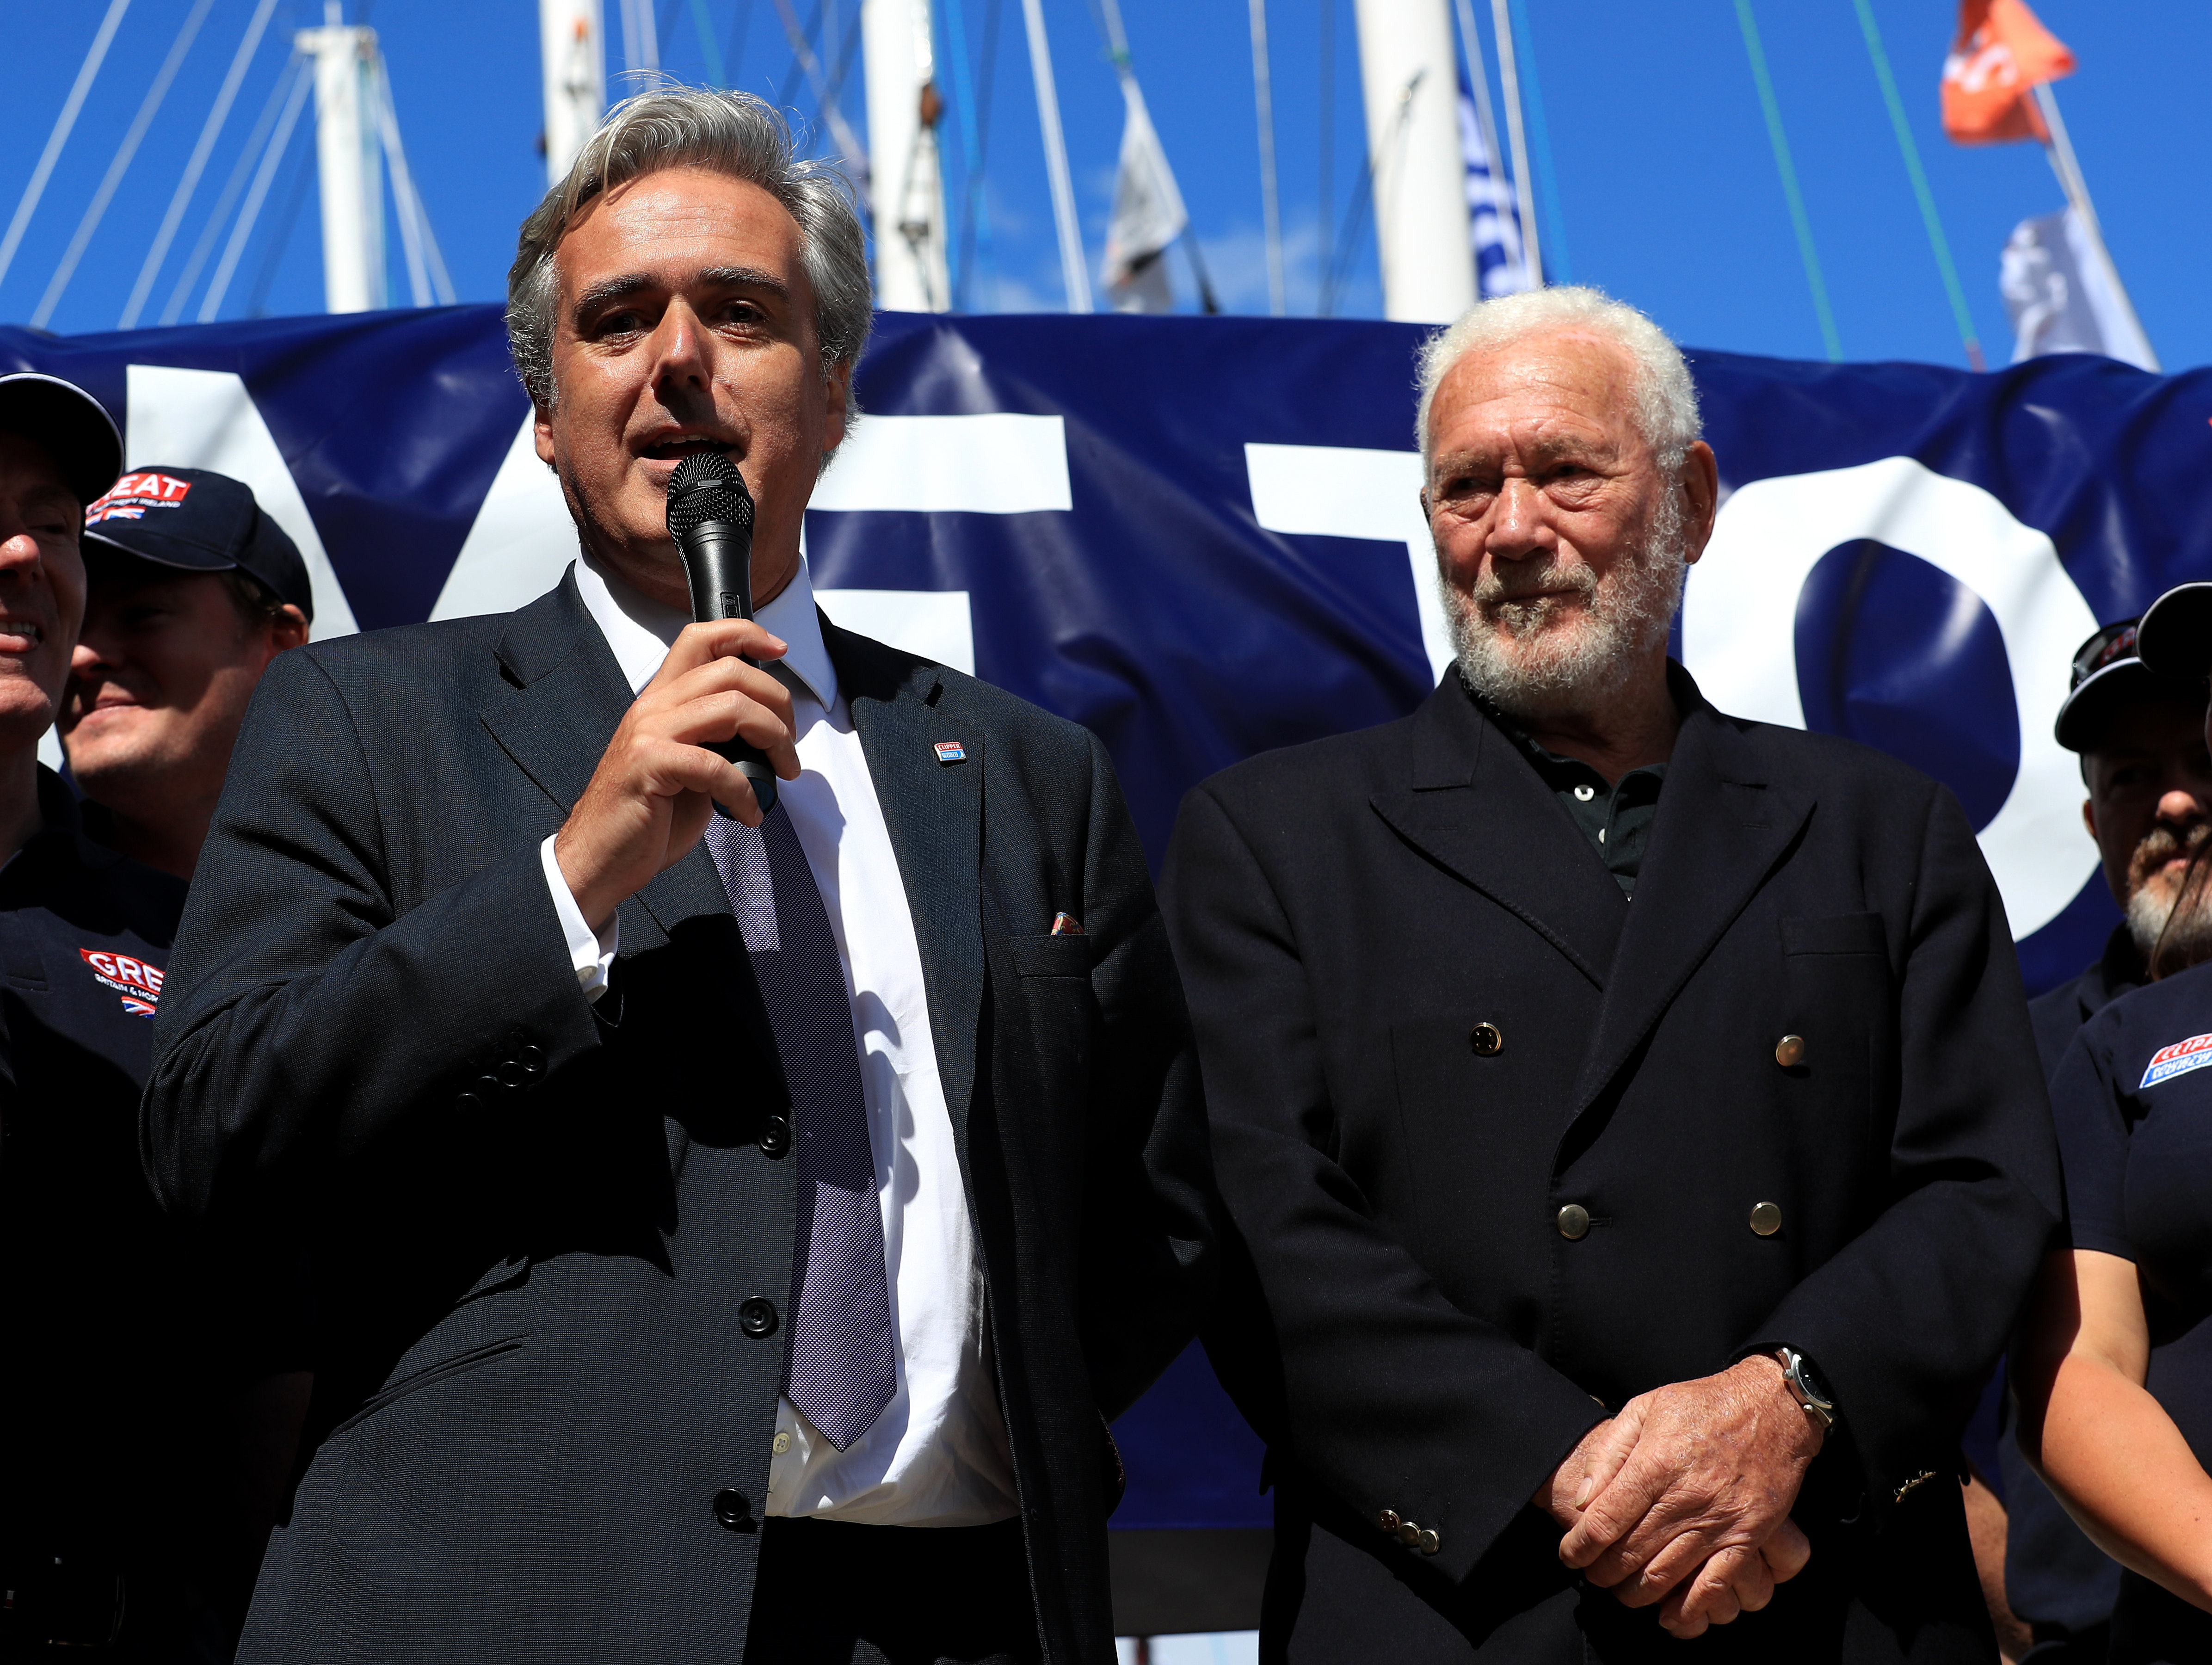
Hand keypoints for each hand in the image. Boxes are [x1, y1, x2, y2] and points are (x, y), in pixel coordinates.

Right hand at [554, 619, 798, 930]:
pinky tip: (749, 812)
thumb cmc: (645, 818)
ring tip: (781, 772)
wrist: (599, 858)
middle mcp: (653, 707)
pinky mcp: (649, 765)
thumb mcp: (688, 767)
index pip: (700, 639)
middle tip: (789, 742)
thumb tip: (765, 740)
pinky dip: (745, 791)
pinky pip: (717, 766)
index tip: (777, 650)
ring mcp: (649, 733)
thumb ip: (718, 741)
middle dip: (777, 703)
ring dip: (773, 740)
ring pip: (731, 708)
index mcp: (661, 700)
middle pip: (730, 670)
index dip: (744, 635)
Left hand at [1534, 1404, 1811, 1636]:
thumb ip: (1610, 1452)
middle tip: (1592, 1576)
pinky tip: (1670, 1616)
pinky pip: (1716, 1583)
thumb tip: (1582, 1498)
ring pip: (1667, 1573)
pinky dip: (1691, 1607)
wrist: (1772, 1406)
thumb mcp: (1646, 1408)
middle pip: (1630, 1552)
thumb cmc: (1703, 1404)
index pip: (1604, 1520)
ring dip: (1637, 1592)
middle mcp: (1684, 1497)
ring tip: (1621, 1593)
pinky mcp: (1748, 1535)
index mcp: (1655, 1463)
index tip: (1569, 1555)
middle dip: (1603, 1572)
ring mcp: (1718, 1519)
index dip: (1579, 1546)